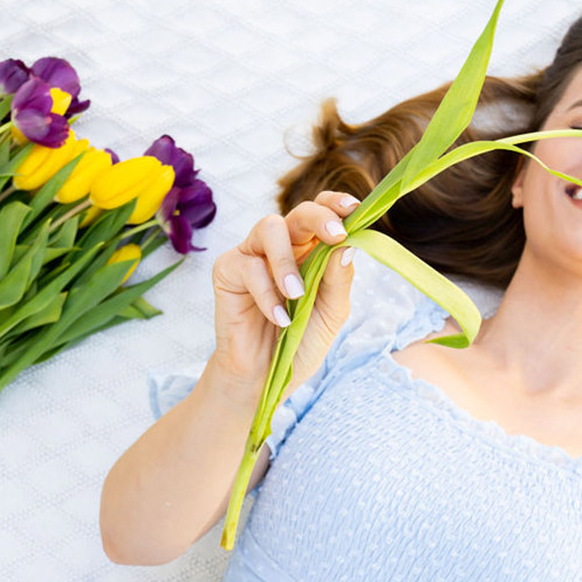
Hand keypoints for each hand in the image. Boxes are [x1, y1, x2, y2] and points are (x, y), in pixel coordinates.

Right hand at [207, 190, 360, 407]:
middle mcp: (282, 247)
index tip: (354, 209)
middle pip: (299, 212)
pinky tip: (278, 318)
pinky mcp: (227, 271)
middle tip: (336, 235)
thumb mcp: (331, 313)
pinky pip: (248, 266)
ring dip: (287, 259)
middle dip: (319, 218)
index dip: (336, 204)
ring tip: (297, 294)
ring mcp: (253, 255)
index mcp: (311, 250)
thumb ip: (339, 280)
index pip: (323, 213)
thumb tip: (349, 246)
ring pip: (269, 227)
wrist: (266, 376)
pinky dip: (266, 293)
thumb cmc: (300, 342)